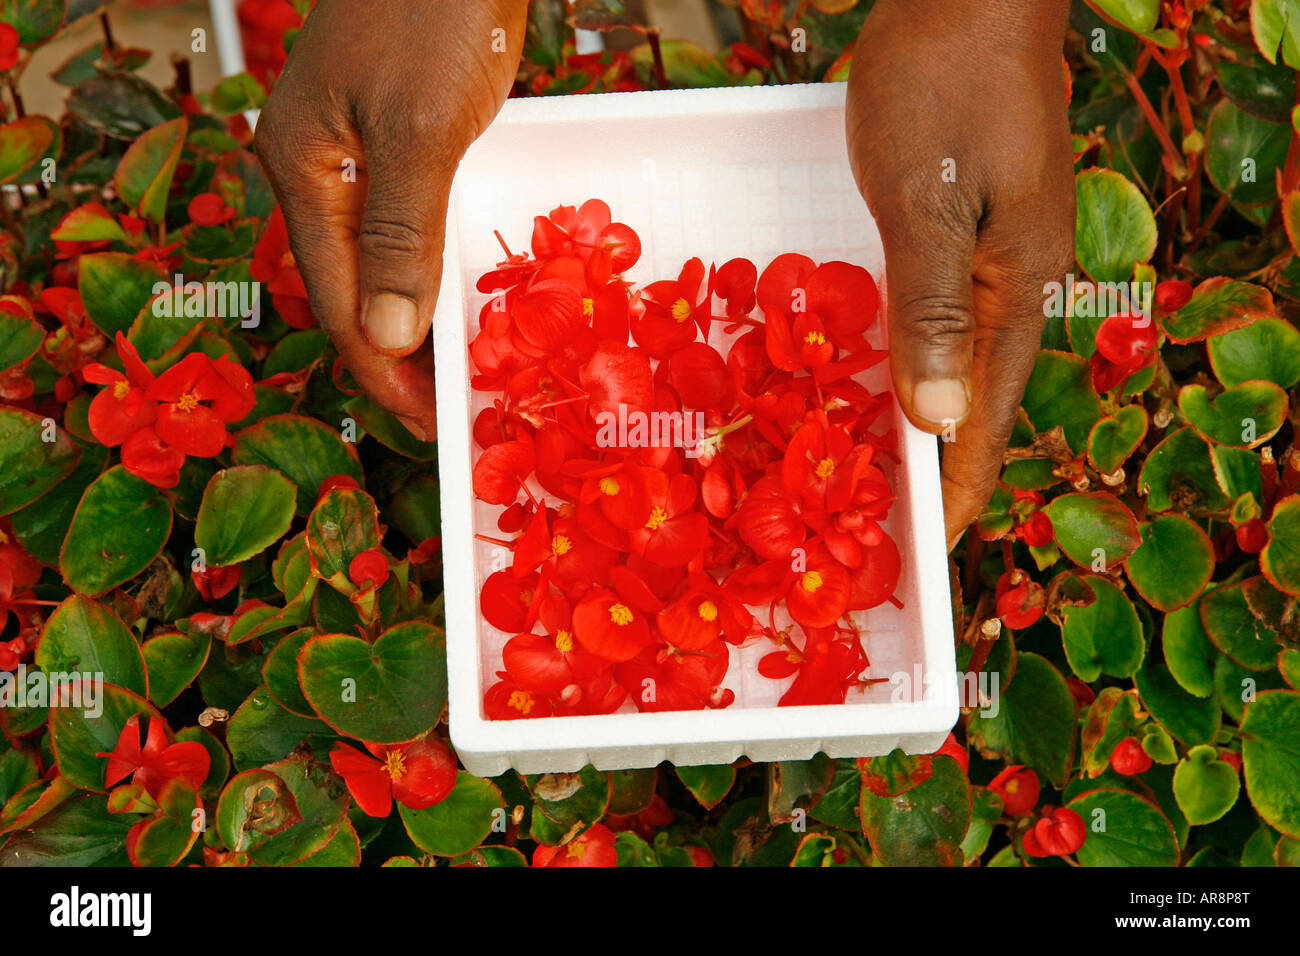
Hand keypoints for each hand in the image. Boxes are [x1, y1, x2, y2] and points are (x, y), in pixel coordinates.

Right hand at [254, 0, 526, 440]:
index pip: (336, 303)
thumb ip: (401, 234)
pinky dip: (434, 269)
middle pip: (350, 291)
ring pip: (379, 263)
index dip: (384, 371)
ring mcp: (353, 154)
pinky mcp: (393, 140)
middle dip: (398, 357)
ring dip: (417, 319)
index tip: (430, 422)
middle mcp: (316, 171)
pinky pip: (407, 226)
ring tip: (462, 370)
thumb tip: (388, 334)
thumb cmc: (436, 10)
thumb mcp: (421, 129)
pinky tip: (466, 296)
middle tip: (452, 408)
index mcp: (302, 171)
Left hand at [846, 0, 1074, 548]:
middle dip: (942, 464)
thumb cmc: (942, 86)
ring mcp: (997, 255)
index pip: (987, 415)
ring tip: (888, 470)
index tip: (937, 546)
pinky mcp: (970, 228)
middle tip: (895, 523)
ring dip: (926, 417)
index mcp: (1015, 290)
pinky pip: (943, 316)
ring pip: (959, 360)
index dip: (962, 483)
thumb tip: (938, 421)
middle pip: (978, 398)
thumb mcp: (924, 203)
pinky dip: (915, 358)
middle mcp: (1015, 284)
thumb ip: (930, 312)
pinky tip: (887, 374)